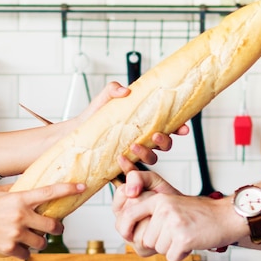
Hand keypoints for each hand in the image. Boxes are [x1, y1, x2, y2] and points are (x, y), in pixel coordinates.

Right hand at [0, 182, 85, 259]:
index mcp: (19, 199)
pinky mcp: (8, 248)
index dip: (68, 189)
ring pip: (41, 243)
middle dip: (57, 228)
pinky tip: (15, 246)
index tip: (82, 187)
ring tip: (29, 238)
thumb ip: (15, 190)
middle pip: (53, 226)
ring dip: (39, 242)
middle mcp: (20, 216)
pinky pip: (26, 254)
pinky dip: (23, 252)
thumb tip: (29, 186)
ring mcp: (15, 233)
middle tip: (56, 228)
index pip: (49, 192)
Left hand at [75, 81, 190, 165]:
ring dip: (147, 154)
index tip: (183, 128)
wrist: (78, 134)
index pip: (168, 126)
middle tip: (155, 135)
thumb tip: (125, 90)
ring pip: (152, 159)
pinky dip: (129, 168)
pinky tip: (120, 160)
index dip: (179, 128)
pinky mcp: (122, 165)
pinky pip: (132, 171)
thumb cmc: (95, 117)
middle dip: (165, 142)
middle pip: (165, 145)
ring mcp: (134, 154)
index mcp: (145, 124)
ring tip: (133, 147)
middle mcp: (143, 140)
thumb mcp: (103, 100)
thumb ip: (112, 90)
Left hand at [113, 168, 238, 260]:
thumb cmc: (199, 214)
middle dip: (160, 242)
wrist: (226, 216)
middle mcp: (164, 209)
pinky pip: (171, 257)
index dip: (124, 228)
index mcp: (158, 199)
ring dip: (171, 248)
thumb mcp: (171, 205)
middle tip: (177, 232)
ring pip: (158, 249)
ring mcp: (173, 223)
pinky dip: (180, 255)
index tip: (128, 236)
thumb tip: (131, 235)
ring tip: (185, 235)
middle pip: (146, 239)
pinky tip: (191, 243)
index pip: (128, 215)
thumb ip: (151, 214)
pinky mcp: (183, 238)